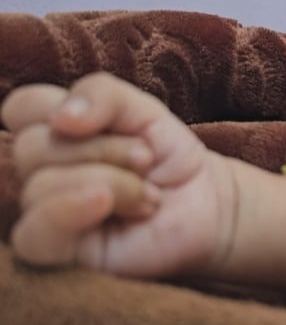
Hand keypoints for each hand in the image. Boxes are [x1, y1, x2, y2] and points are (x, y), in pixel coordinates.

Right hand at [2, 73, 236, 278]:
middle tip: (146, 161)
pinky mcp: (57, 250)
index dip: (64, 108)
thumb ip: (101, 94)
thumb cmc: (168, 155)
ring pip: (42, 186)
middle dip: (106, 149)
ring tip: (147, 194)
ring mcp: (46, 209)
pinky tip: (107, 206)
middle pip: (33, 146)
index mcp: (55, 129)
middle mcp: (42, 169)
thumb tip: (60, 119)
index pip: (22, 107)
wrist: (203, 202)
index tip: (118, 120)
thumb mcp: (143, 109)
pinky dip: (70, 211)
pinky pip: (32, 234)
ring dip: (113, 183)